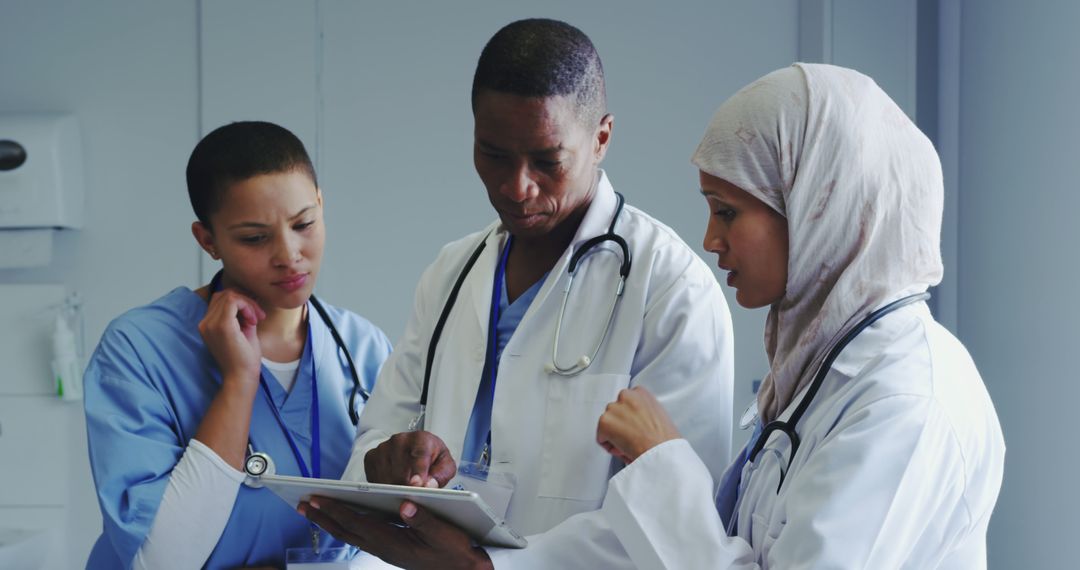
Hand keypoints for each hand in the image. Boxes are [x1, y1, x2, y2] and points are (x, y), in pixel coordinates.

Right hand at [199, 287, 265, 384]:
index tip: (255, 316)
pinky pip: (233, 301)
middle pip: (224, 294)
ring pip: (230, 295)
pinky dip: (247, 306)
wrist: (242, 377)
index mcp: (207, 325)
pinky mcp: (222, 326)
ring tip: (256, 320)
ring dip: (248, 304)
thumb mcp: (243, 330)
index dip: (240, 302)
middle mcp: (205, 323)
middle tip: (258, 317)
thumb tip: (248, 298)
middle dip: (245, 301)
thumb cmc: (244, 358)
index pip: (220, 299)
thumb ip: (242, 314)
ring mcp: (211, 324)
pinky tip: (253, 320)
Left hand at [299, 497, 491, 569]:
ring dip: (331, 522)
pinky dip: (347, 526)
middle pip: (347, 531)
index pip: (358, 523)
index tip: (318, 499)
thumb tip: (404, 504)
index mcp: (394, 542)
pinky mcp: (390, 550)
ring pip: (351, 535)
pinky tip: (343, 520)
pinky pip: (361, 537)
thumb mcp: (444, 533)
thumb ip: (423, 519)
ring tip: (315, 511)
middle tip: (303, 505)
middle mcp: (385, 548)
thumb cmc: (455, 551)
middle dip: (323, 518)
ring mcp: (386, 551)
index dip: (337, 510)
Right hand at [364, 431, 456, 487]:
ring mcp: (383, 448)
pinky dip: (382, 488)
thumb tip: (428, 485)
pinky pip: (374, 478)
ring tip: (404, 494)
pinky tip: (392, 488)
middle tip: (413, 498)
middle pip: (400, 470)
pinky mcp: (371, 457)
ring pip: (385, 477)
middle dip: (406, 487)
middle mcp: (399, 440)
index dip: (418, 471)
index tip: (417, 486)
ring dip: (394, 490)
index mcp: (420, 439)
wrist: (419, 450)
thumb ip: (441, 475)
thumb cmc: (433, 459)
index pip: (419, 454)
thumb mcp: (446, 466)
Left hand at [596, 386, 682, 463]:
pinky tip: (623, 449)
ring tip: (630, 444)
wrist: (662, 452)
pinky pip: (601, 438)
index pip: (626, 402)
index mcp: (640, 392)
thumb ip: (643, 411)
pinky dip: (609, 446)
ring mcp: (614, 408)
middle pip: (614, 412)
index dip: (629, 419)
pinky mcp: (605, 421)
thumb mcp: (659, 415)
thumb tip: (634, 420)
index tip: (634, 428)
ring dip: (615, 436)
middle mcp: (626, 395)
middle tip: (631, 439)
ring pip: (607, 424)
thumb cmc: (664, 441)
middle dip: (620, 426)